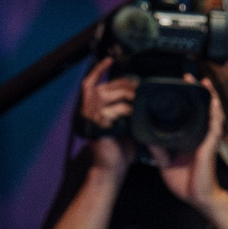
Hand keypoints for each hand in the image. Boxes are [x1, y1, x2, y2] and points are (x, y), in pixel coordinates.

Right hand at [76, 57, 135, 173]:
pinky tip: (133, 112)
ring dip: (125, 93)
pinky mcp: (97, 124)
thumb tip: (140, 96)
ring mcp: (91, 116)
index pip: (92, 81)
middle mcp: (87, 108)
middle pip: (104, 85)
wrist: (112, 168)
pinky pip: (112, 110)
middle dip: (124, 83)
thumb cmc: (120, 149)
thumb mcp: (125, 125)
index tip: (109, 60)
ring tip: (139, 97)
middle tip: (140, 87)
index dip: (100, 69)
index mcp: (92, 106)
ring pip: (107, 94)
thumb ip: (127, 110)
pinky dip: (124, 110)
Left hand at [155, 88, 226, 209]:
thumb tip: (147, 137)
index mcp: (190, 140)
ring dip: (208, 96)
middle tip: (188, 76)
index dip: (184, 100)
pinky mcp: (211, 145)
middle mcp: (200, 137)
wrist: (199, 198)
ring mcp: (207, 140)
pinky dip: (214, 112)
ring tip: (203, 81)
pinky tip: (212, 101)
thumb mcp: (165, 164)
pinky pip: (215, 125)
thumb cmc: (186, 184)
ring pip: (211, 112)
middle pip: (201, 109)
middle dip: (197, 92)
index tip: (177, 87)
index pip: (188, 115)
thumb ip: (158, 150)